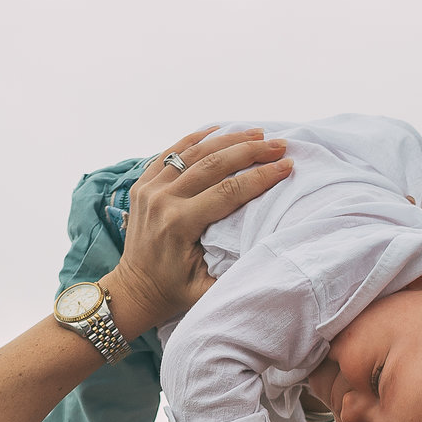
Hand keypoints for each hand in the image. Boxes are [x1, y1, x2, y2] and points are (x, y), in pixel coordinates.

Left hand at [103, 128, 292, 335]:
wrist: (134, 289)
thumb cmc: (175, 292)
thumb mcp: (207, 290)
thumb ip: (235, 271)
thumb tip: (271, 250)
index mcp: (179, 224)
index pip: (229, 191)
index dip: (261, 176)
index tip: (287, 165)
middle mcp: (163, 200)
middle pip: (214, 164)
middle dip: (251, 151)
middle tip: (278, 144)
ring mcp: (149, 189)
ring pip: (194, 152)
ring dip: (228, 140)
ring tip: (257, 133)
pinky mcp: (142, 184)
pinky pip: (171, 152)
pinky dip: (195, 138)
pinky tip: (219, 129)